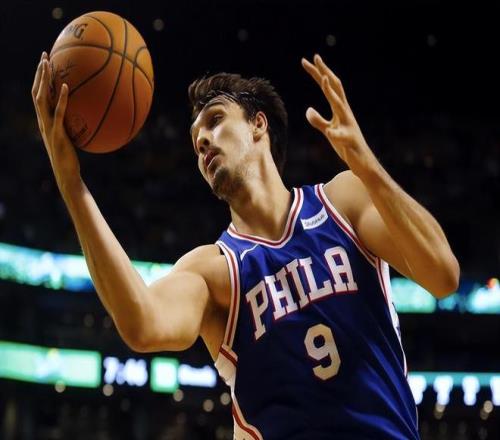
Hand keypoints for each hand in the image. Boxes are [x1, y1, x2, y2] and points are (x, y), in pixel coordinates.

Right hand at [32, 52, 80, 191]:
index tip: (45, 62)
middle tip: (44, 55)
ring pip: (41, 98)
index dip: (39, 79)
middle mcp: (42, 121)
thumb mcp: (72, 137)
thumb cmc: (71, 158)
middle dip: (39, 73)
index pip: (38, 95)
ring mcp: (48, 127)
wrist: (67, 174)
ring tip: (49, 64)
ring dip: (44, 80)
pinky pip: (58, 112)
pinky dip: (60, 99)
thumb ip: (74, 125)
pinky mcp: (57, 133)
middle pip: (36, 91)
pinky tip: (65, 86)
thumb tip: (89, 114)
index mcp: (45, 121)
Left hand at [302, 54, 375, 176]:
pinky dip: (335, 133)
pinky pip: (341, 136)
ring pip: (340, 105)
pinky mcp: (349, 140)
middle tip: (314, 57)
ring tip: (321, 79)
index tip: (306, 61)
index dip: (318, 73)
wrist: (362, 162)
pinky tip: (330, 132)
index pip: (328, 87)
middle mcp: (345, 113)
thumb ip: (318, 120)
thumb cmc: (346, 145)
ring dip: (331, 92)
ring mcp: (348, 125)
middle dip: (324, 72)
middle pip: (335, 88)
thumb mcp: (328, 130)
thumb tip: (308, 109)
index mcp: (340, 109)